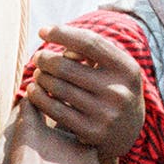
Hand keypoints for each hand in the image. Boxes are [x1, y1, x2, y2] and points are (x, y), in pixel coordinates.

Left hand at [27, 24, 144, 160]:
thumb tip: (58, 36)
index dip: (62, 33)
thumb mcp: (114, 67)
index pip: (89, 43)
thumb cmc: (113, 88)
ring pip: (57, 88)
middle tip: (38, 58)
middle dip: (45, 59)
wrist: (129, 132)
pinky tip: (34, 91)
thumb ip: (91, 50)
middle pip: (66, 66)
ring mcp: (106, 113)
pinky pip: (55, 110)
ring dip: (40, 77)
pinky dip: (39, 98)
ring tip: (38, 74)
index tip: (43, 31)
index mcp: (127, 68)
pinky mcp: (92, 132)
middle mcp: (119, 91)